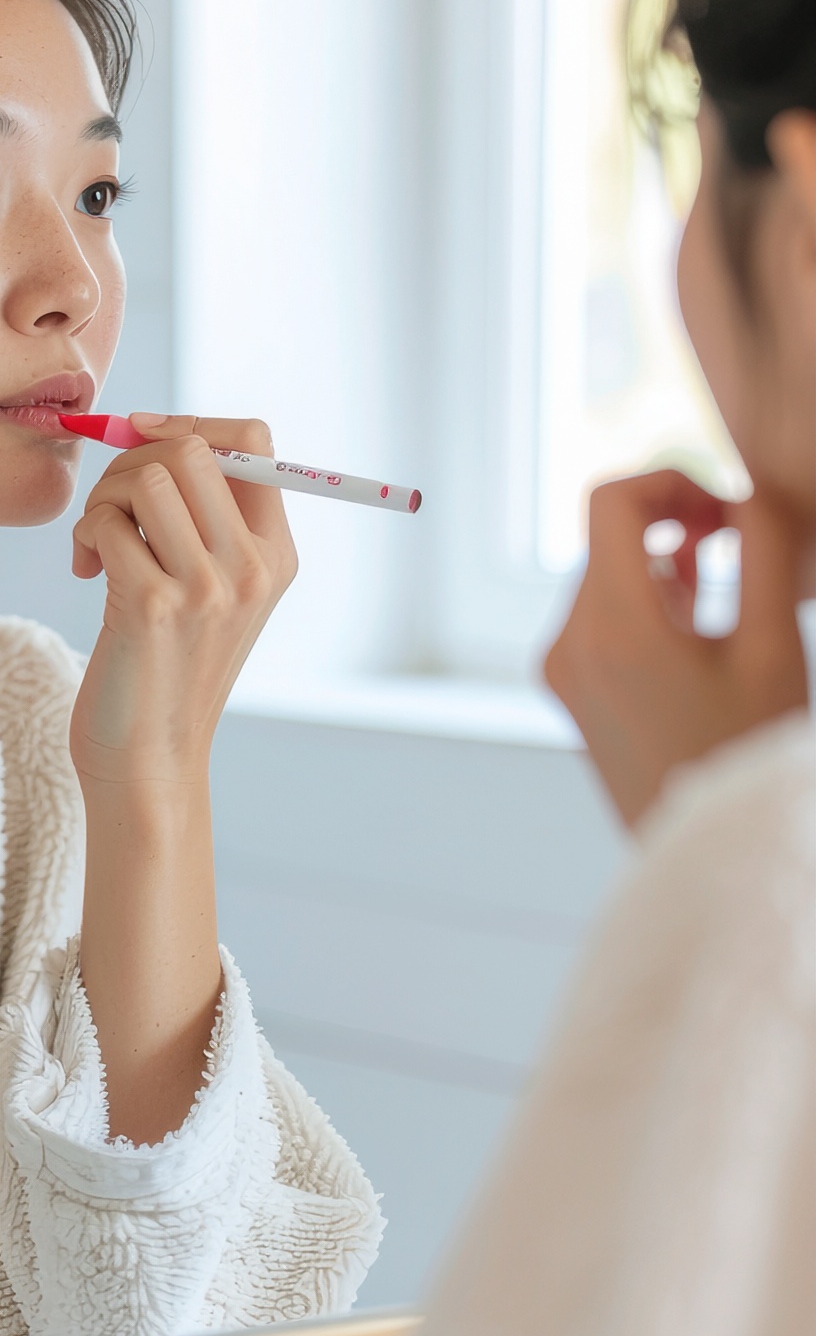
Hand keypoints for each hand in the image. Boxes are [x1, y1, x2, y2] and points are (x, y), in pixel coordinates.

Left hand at [68, 415, 296, 795]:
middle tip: (109, 506)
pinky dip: (84, 534)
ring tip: (96, 541)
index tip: (143, 442)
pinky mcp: (152, 606)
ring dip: (103, 497)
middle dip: (132, 460)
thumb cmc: (165, 671)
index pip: (254, 441)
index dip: (190, 425)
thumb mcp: (210, 595)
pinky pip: (107, 523)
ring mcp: (207, 588)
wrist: (149, 762)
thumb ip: (202, 523)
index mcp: (276, 555)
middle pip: (193, 447)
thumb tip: (154, 434)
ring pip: (147, 477)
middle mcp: (252, 568)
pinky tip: (86, 571)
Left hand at [542, 470, 809, 828]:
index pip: (611, 501)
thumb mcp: (773, 646)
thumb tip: (747, 494)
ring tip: (725, 589)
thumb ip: (764, 552)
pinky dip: (647, 601)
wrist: (712, 853)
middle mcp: (568, 644)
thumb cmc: (748, 755)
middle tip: (739, 540)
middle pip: (610, 537)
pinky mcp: (570, 691)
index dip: (671, 482)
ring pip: (607, 576)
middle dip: (674, 524)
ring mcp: (562, 670)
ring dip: (663, 564)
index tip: (724, 510)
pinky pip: (601, 617)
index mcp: (611, 627)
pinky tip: (699, 625)